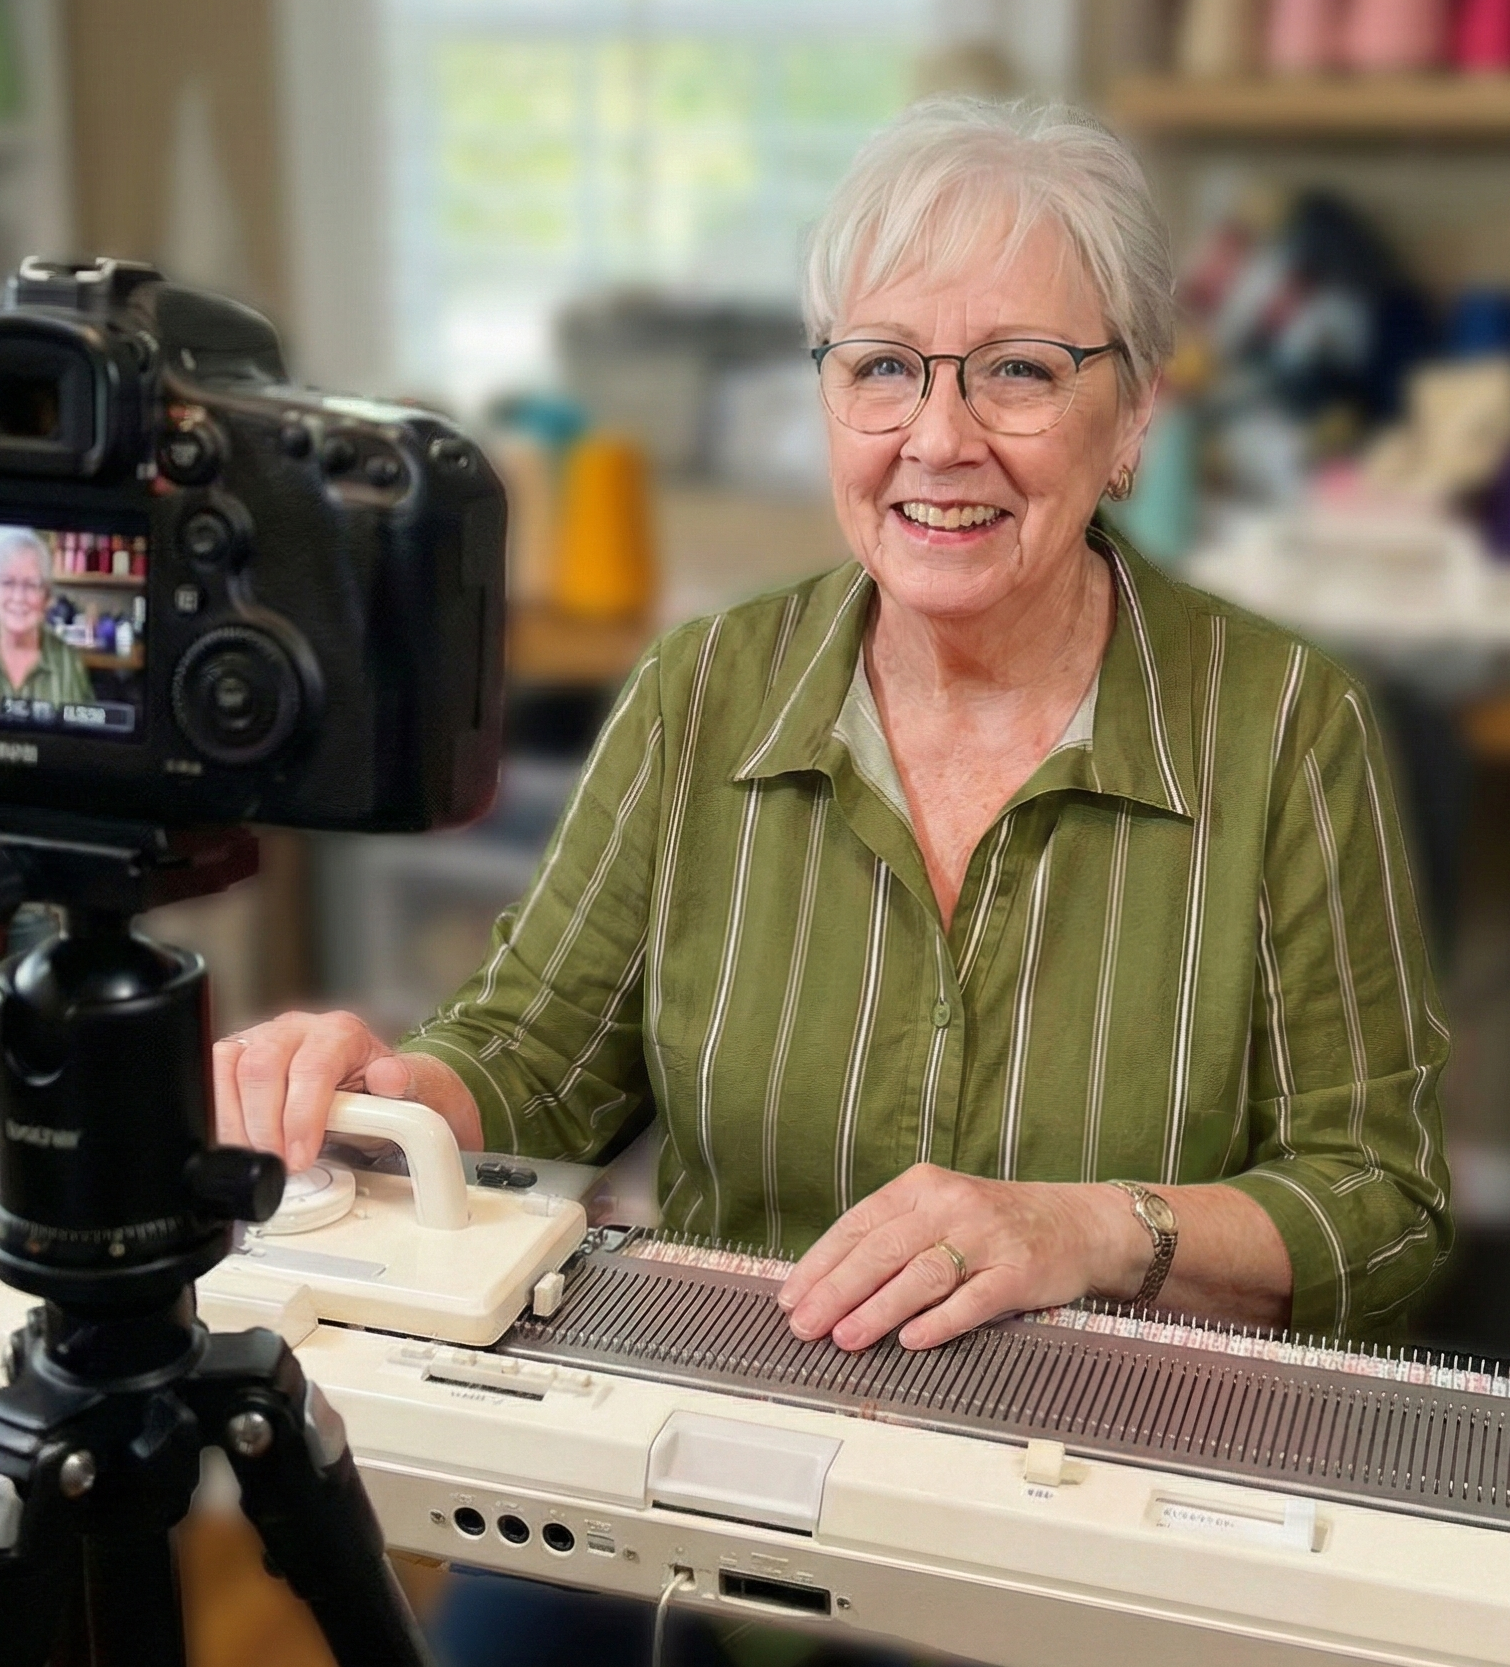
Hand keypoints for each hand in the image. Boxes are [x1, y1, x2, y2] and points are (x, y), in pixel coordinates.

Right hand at [213, 1010, 481, 1172]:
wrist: (367, 1090)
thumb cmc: (380, 1094)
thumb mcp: (404, 1094)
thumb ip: (400, 1086)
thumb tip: (391, 1077)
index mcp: (339, 1032)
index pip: (312, 1068)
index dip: (302, 1117)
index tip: (301, 1157)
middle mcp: (296, 1028)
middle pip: (261, 1067)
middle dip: (265, 1127)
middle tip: (277, 1166)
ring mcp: (261, 1038)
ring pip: (228, 1068)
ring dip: (237, 1124)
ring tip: (258, 1160)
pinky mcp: (235, 1056)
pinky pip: (210, 1078)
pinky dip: (219, 1116)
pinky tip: (236, 1145)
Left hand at [777, 1164, 1148, 1350]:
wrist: (1076, 1222)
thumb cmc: (995, 1222)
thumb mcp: (939, 1210)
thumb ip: (891, 1237)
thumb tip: (827, 1283)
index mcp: (922, 1185)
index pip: (858, 1224)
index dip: (820, 1262)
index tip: (792, 1295)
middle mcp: (951, 1205)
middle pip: (883, 1249)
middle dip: (837, 1290)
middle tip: (806, 1323)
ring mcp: (987, 1238)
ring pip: (921, 1274)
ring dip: (878, 1309)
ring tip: (845, 1336)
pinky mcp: (1018, 1272)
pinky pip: (973, 1299)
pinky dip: (939, 1321)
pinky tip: (911, 1340)